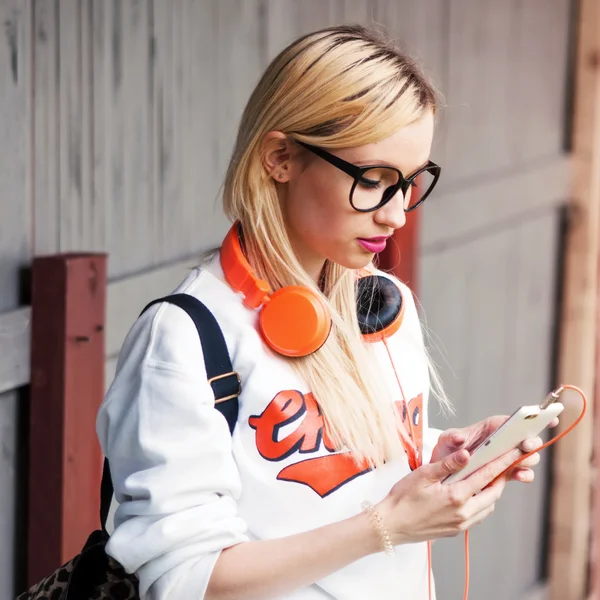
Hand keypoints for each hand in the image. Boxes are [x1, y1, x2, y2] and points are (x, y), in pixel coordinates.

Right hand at [378, 447, 520, 543]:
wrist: (391, 525)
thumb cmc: (403, 498)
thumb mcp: (423, 475)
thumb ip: (448, 464)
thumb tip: (467, 453)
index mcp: (456, 496)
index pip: (486, 475)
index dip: (502, 462)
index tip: (515, 452)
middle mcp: (463, 512)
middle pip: (493, 493)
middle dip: (501, 477)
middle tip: (504, 463)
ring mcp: (461, 523)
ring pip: (488, 506)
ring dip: (492, 491)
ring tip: (488, 476)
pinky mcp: (456, 530)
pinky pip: (478, 516)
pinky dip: (482, 503)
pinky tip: (473, 494)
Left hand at [430, 415, 558, 482]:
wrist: (443, 473)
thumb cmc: (446, 451)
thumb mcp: (445, 441)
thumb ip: (452, 438)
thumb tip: (460, 438)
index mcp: (490, 428)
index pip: (511, 420)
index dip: (529, 417)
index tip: (544, 417)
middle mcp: (502, 441)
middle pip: (524, 438)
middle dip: (531, 440)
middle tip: (526, 444)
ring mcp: (505, 458)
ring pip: (526, 456)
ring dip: (528, 459)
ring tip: (522, 463)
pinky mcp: (505, 472)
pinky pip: (520, 472)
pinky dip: (524, 474)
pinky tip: (519, 476)